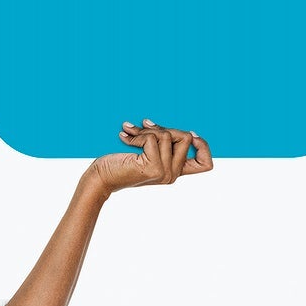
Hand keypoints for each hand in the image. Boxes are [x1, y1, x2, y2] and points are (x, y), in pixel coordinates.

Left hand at [89, 117, 213, 196]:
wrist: (100, 177)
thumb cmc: (119, 162)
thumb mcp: (148, 151)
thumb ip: (164, 143)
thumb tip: (183, 129)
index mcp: (174, 172)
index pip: (206, 164)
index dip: (203, 145)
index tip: (189, 134)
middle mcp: (172, 175)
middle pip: (186, 137)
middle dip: (164, 127)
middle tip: (144, 128)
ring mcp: (164, 173)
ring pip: (168, 135)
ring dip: (147, 130)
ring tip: (132, 133)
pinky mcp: (153, 168)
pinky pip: (152, 138)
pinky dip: (137, 135)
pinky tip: (125, 139)